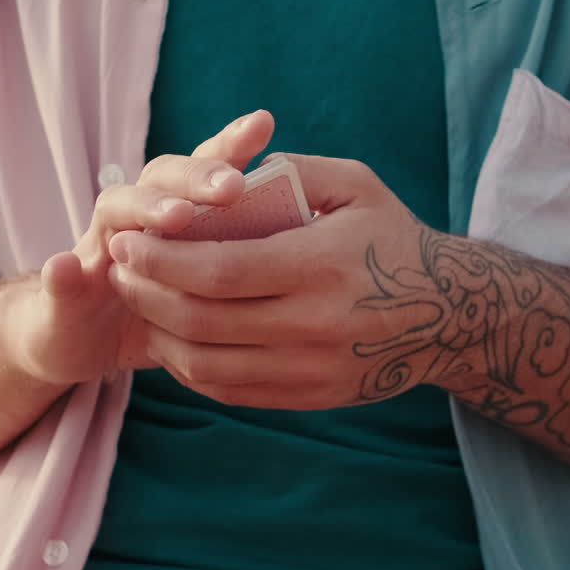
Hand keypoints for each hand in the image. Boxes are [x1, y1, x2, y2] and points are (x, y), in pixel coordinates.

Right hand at [7, 110, 274, 385]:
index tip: (264, 123)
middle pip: (162, 178)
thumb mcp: (207, 282)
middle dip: (197, 177)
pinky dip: (61, 274)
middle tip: (234, 186)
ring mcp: (97, 247)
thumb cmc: (159, 307)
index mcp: (175, 210)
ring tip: (177, 216)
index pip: (206, 166)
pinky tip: (66, 267)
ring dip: (145, 208)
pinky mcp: (62, 290)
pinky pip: (59, 280)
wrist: (77, 338)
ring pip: (114, 210)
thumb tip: (304, 227)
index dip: (232, 144)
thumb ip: (244, 251)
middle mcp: (134, 217)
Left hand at [108, 155, 447, 409]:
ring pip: (208, 365)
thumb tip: (223, 171)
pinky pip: (231, 390)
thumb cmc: (396, 237)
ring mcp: (313, 368)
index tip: (125, 241)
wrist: (451, 315)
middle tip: (118, 270)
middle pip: (203, 321)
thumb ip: (291, 171)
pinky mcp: (311, 397)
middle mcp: (315, 324)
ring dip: (160, 335)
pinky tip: (173, 338)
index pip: (218, 270)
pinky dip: (190, 367)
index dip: (160, 260)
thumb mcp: (357, 185)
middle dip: (146, 294)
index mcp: (321, 265)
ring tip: (138, 303)